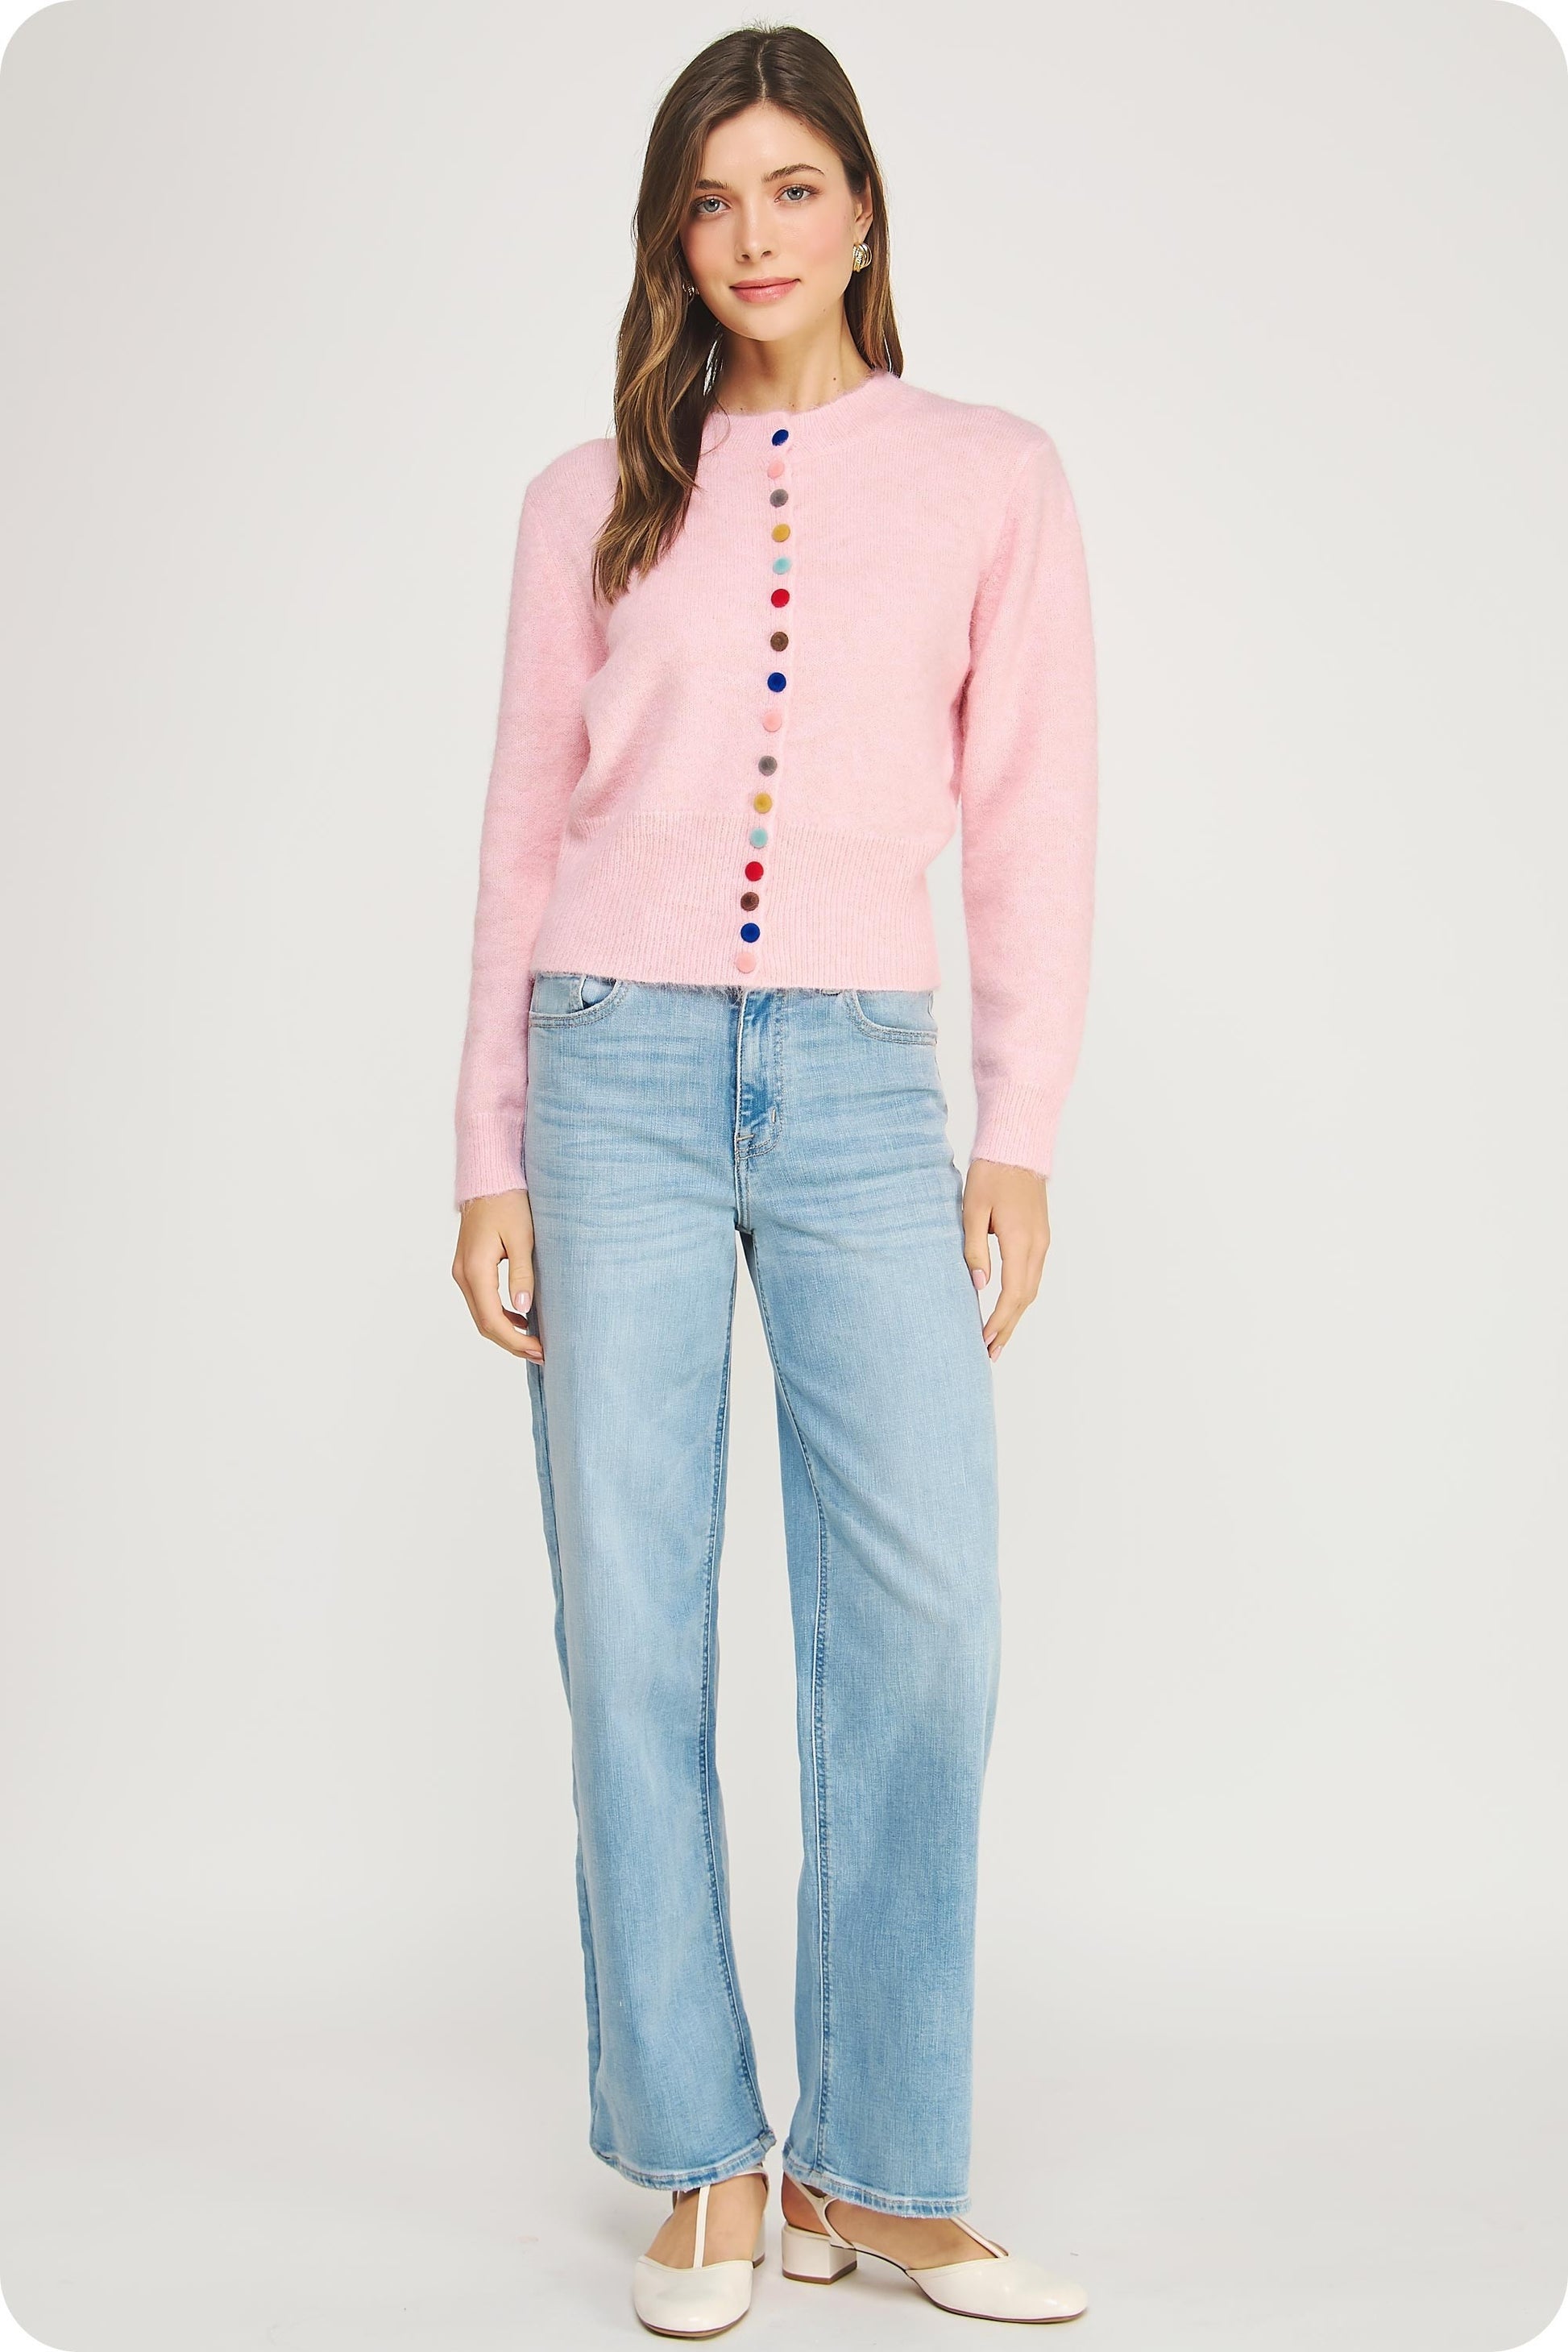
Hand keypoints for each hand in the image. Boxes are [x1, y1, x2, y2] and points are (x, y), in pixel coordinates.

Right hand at [452, 1188, 542, 1360]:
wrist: (489, 1178)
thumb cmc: (509, 1202)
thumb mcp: (522, 1238)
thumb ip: (522, 1274)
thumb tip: (524, 1308)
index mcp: (475, 1269)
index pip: (492, 1320)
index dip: (516, 1341)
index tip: (540, 1350)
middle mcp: (463, 1274)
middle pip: (484, 1323)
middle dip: (512, 1343)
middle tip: (542, 1353)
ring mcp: (463, 1271)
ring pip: (481, 1314)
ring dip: (506, 1332)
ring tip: (534, 1342)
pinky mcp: (469, 1267)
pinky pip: (481, 1301)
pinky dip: (500, 1316)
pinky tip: (522, 1319)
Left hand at [962, 1160, 1049, 1359]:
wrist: (1017, 1146)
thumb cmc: (991, 1174)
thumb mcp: (973, 1209)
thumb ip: (974, 1249)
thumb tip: (979, 1286)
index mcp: (1021, 1240)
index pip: (1012, 1293)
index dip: (998, 1321)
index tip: (984, 1341)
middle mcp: (1037, 1246)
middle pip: (1025, 1298)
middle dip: (1008, 1328)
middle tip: (990, 1353)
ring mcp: (1042, 1241)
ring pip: (1031, 1289)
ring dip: (1015, 1316)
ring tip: (998, 1339)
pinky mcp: (1040, 1236)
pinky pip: (1032, 1275)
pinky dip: (1021, 1297)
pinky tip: (1008, 1307)